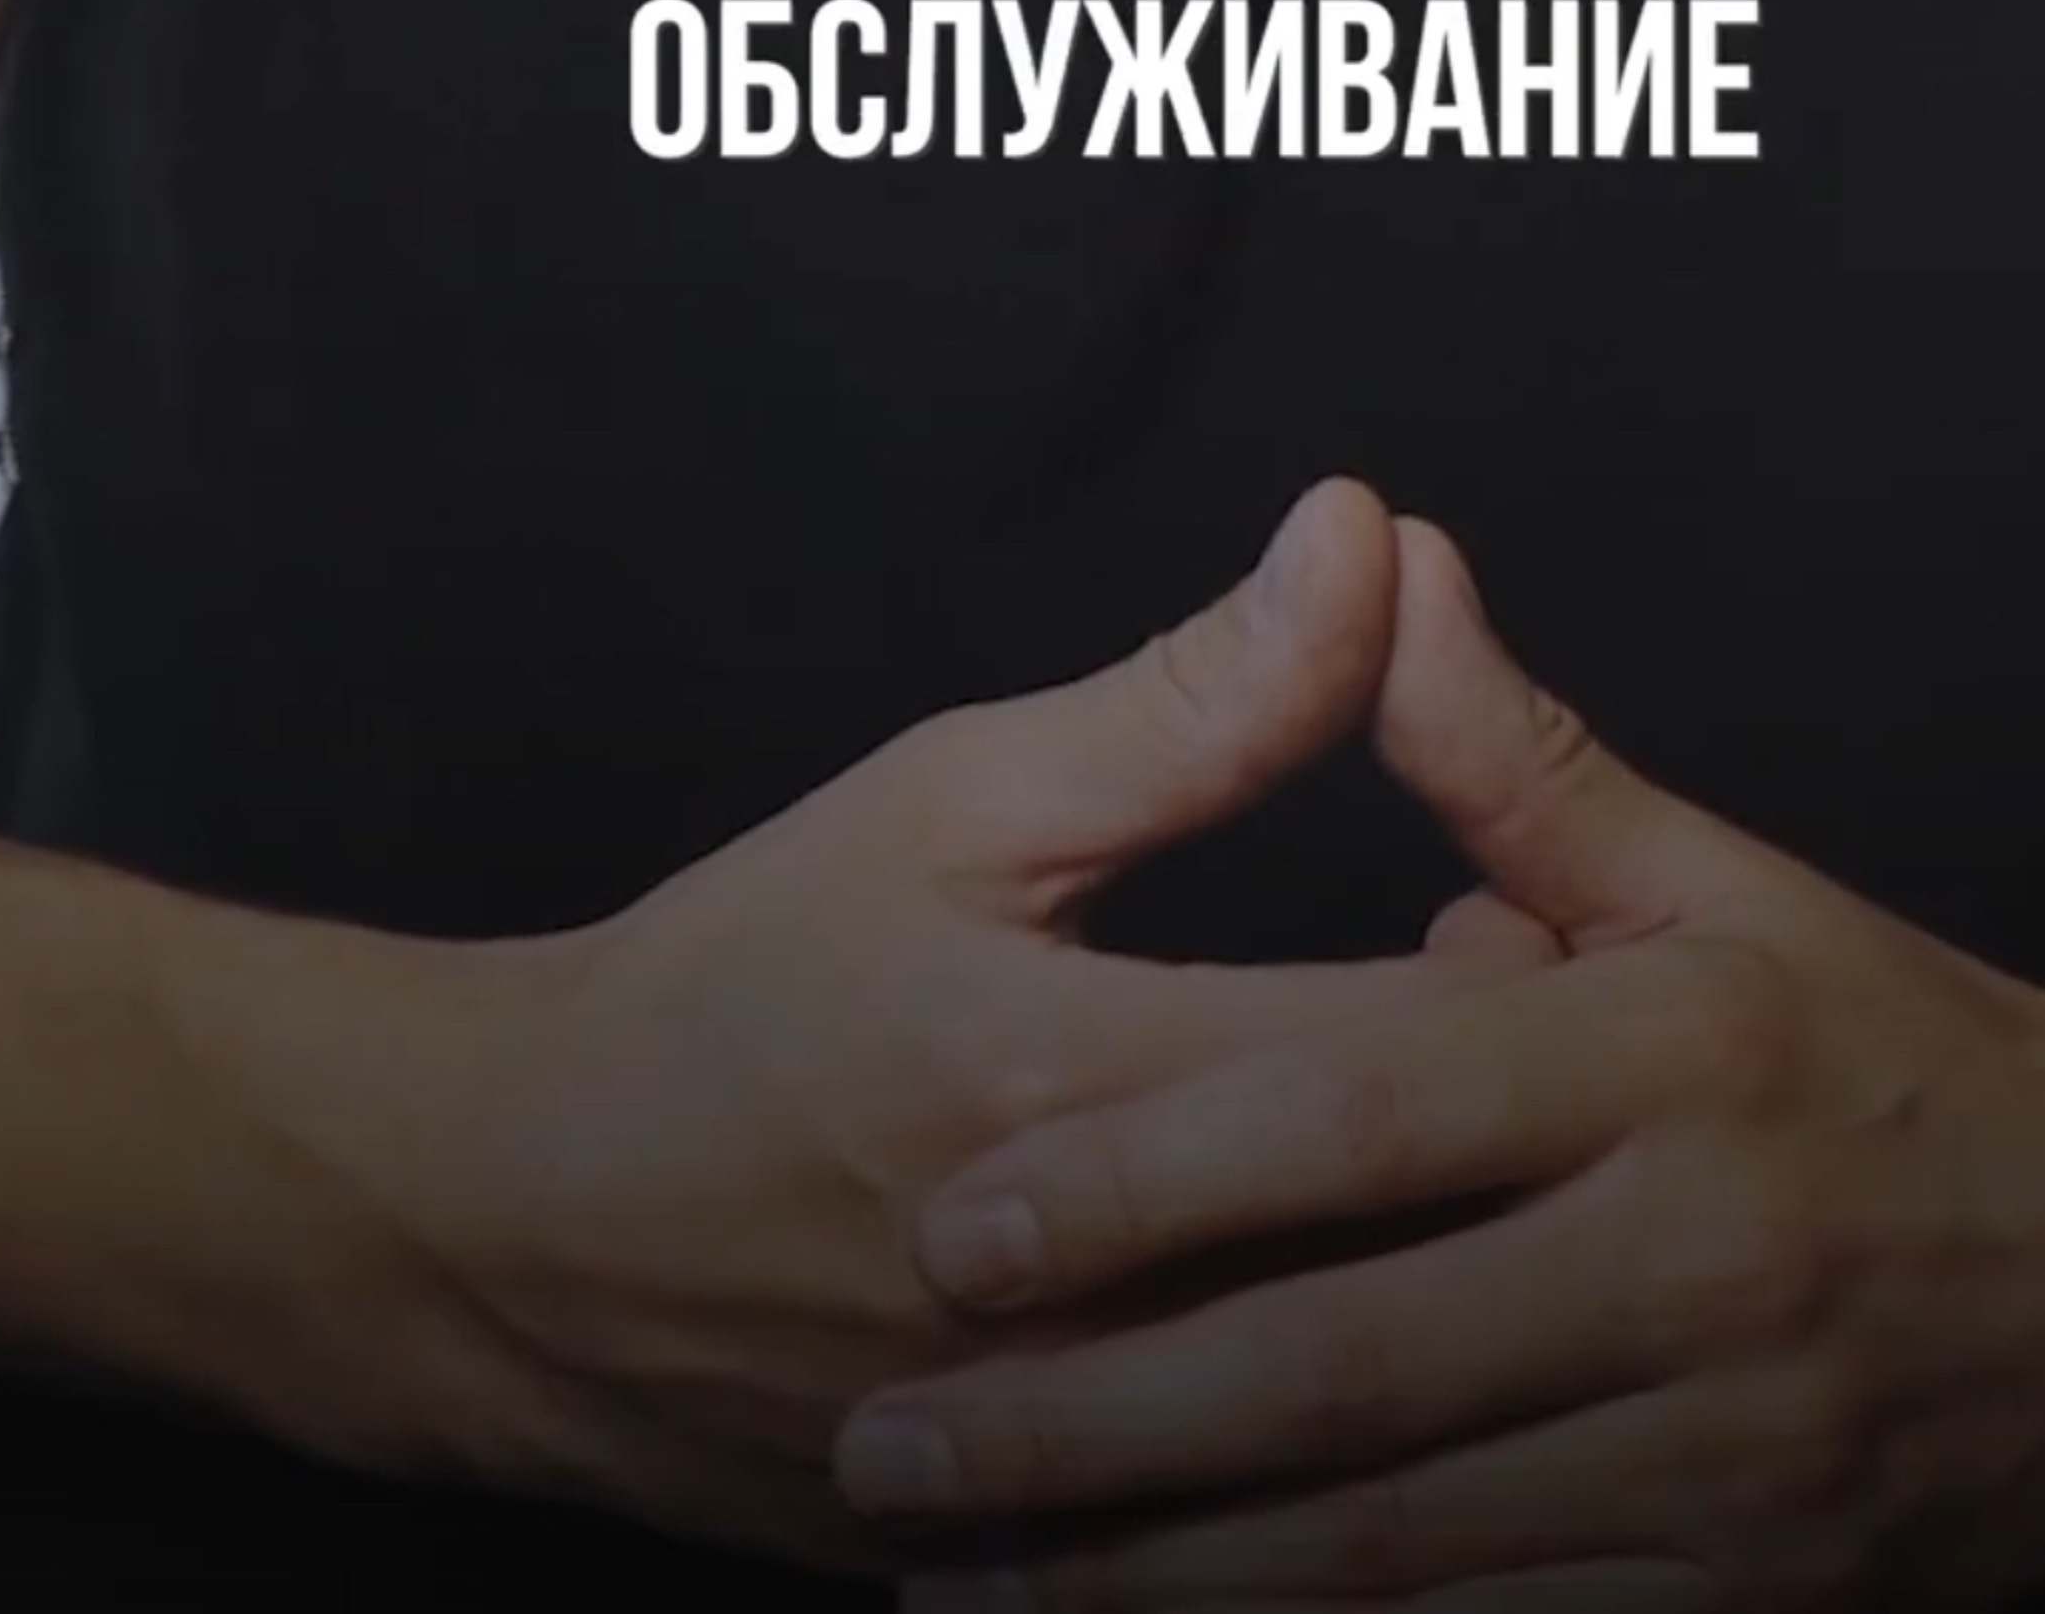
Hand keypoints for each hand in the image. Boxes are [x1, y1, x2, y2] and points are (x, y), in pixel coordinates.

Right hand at [377, 477, 1436, 1567]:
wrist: (522, 1229)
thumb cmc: (744, 983)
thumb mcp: (953, 799)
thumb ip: (1193, 695)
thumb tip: (1367, 535)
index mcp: (1087, 1084)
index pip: (1422, 1051)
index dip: (1522, 979)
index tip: (1522, 918)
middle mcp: (1098, 1306)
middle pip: (1422, 1251)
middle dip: (1511, 1145)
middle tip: (1514, 1049)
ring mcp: (1069, 1473)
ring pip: (1359, 1422)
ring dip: (1436, 1301)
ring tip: (1434, 1187)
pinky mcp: (1044, 1570)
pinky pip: (1254, 1539)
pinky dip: (1324, 1454)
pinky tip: (1321, 1344)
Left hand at [835, 519, 2044, 1600]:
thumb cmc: (1913, 1056)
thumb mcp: (1731, 886)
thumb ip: (1524, 763)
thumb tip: (1371, 556)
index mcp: (1677, 1057)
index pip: (1360, 1112)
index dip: (1145, 1180)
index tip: (952, 1224)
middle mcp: (1708, 1270)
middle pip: (1345, 1368)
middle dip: (1088, 1431)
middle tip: (888, 1446)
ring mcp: (1745, 1475)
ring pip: (1398, 1560)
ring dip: (1161, 1591)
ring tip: (964, 1591)